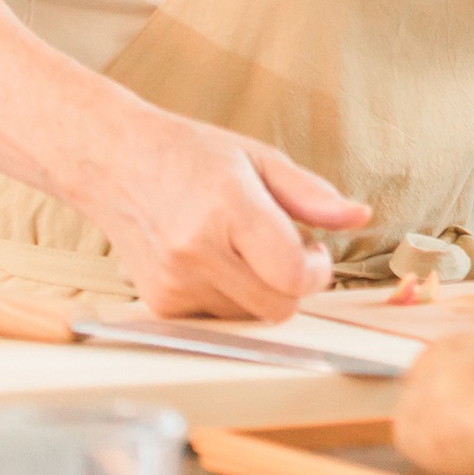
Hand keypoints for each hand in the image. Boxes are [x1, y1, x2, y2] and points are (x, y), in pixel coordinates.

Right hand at [86, 109, 371, 321]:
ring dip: (262, 292)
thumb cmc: (189, 154)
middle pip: (277, 307)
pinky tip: (219, 262)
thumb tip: (360, 217)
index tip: (316, 252)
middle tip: (289, 250)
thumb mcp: (259, 158)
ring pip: (249, 318)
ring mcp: (173, 283)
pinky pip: (218, 320)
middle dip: (295, 284)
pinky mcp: (159, 302)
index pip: (292, 274)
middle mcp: (197, 252)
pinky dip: (230, 298)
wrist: (114, 161)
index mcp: (229, 209)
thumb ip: (312, 194)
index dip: (318, 271)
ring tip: (248, 250)